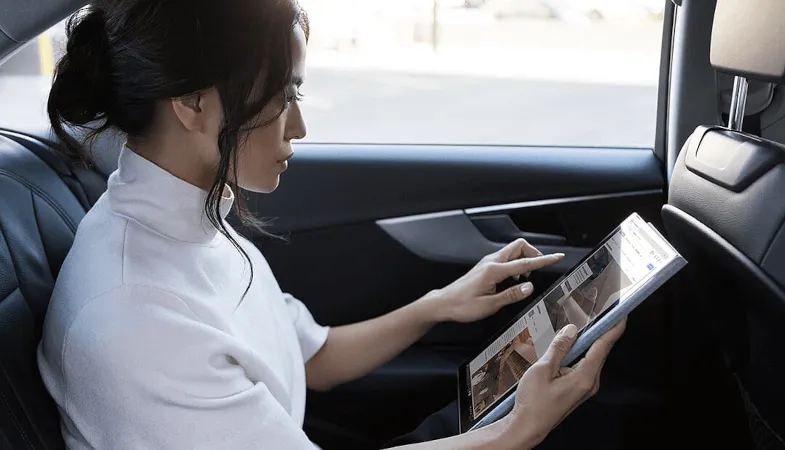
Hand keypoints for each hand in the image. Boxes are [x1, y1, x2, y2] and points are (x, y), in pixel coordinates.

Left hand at [421, 239, 563, 322]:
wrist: (444, 303)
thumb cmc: (463, 305)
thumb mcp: (490, 305)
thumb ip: (511, 295)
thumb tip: (529, 287)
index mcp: (494, 270)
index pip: (525, 262)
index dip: (544, 260)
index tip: (557, 257)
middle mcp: (491, 262)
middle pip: (519, 247)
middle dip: (533, 254)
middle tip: (539, 269)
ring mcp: (487, 262)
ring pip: (512, 252)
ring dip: (523, 261)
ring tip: (523, 280)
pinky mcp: (485, 266)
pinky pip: (505, 259)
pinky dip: (514, 266)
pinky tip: (513, 281)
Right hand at [502, 319, 626, 446]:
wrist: (527, 426)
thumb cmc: (533, 403)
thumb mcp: (542, 370)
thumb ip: (558, 348)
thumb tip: (571, 330)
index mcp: (584, 377)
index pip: (604, 345)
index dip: (613, 327)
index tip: (620, 312)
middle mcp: (589, 382)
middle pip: (600, 350)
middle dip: (600, 330)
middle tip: (598, 311)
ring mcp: (584, 387)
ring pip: (590, 357)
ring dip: (587, 341)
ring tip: (581, 325)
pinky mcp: (577, 389)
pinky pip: (583, 365)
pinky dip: (579, 353)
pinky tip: (568, 346)